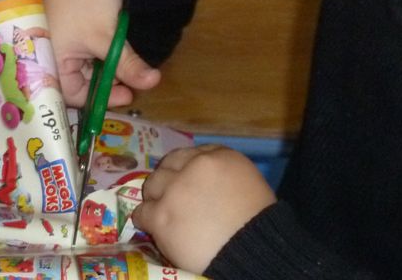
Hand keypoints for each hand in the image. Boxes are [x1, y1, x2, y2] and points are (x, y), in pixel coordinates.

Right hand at [36, 0, 159, 106]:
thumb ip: (127, 65)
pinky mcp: (66, 23)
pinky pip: (82, 47)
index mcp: (45, 60)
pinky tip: (116, 49)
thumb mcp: (108, 36)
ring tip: (127, 65)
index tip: (129, 95)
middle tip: (131, 82)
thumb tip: (152, 84)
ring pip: (82, 63)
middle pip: (76, 80)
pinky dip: (100, 51)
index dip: (101, 98)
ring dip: (105, 66)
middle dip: (105, 82)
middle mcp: (46, 51)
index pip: (71, 93)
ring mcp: (56, 36)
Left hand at [133, 145, 276, 273]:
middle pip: (170, 165)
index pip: (194, 153)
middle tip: (170, 194)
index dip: (186, 167)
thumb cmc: (259, 223)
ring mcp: (176, 190)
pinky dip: (145, 219)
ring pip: (152, 185)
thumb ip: (227, 176)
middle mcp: (196, 166)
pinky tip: (150, 225)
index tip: (184, 177)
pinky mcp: (161, 216)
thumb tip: (211, 184)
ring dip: (155, 197)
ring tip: (159, 209)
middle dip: (169, 179)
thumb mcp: (250, 184)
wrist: (251, 249)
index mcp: (222, 157)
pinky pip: (142, 212)